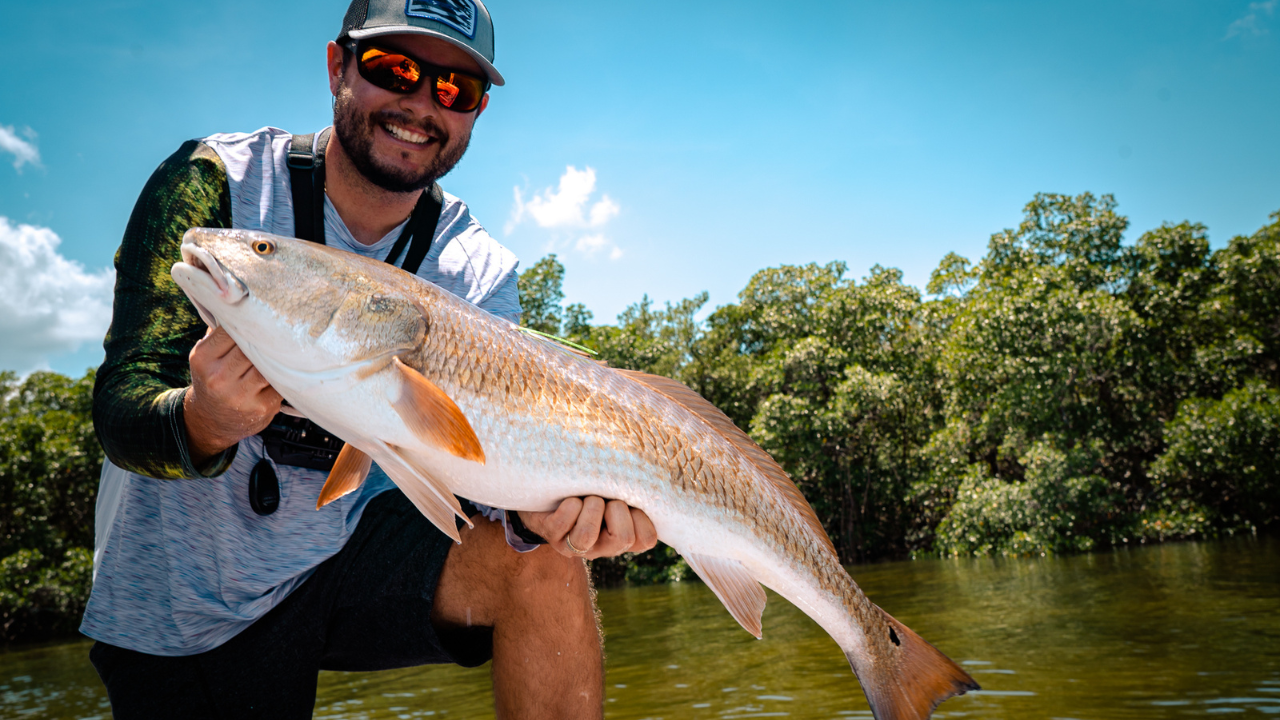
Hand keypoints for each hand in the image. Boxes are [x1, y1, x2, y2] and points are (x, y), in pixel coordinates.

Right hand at [183, 326, 282, 465]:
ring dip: (277, 357)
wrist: (211, 421)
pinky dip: (283, 375)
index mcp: (204, 358)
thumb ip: (220, 333)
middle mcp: (219, 377)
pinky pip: (279, 383)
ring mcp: (240, 395)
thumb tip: (241, 302)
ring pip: (268, 365)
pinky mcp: (261, 407)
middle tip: (281, 328)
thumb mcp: (206, 356)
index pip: (232, 332)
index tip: (262, 317)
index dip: (250, 324)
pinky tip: (285, 370)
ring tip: (286, 347)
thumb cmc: (213, 379)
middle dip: (266, 339)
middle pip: (252, 348)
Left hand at [520, 497, 657, 559]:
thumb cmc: (592, 487)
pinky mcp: (552, 535)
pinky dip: (569, 504)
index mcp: (621, 538)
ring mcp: (574, 545)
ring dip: (591, 506)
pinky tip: (568, 499)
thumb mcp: (617, 489)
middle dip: (616, 508)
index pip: (647, 539)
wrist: (552, 491)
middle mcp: (600, 547)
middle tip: (606, 499)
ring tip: (587, 498)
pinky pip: (563, 522)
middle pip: (622, 538)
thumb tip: (648, 474)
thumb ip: (634, 489)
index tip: (629, 502)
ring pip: (587, 535)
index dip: (641, 518)